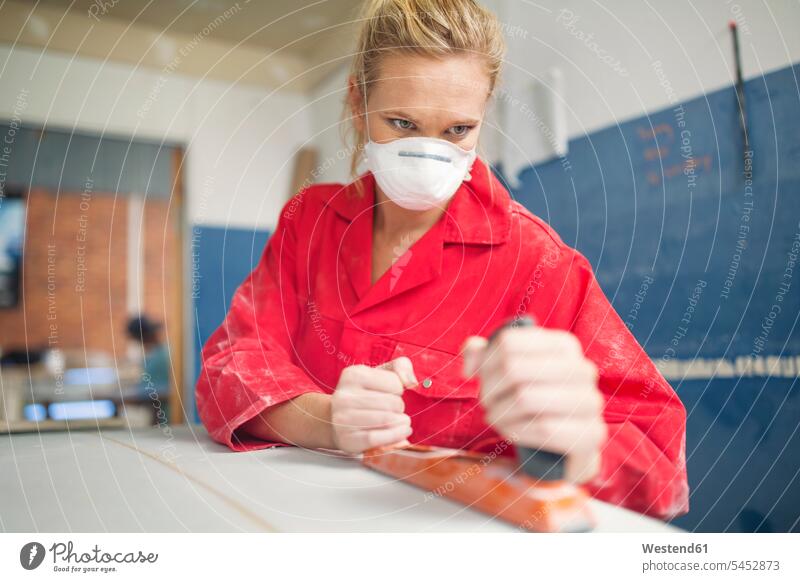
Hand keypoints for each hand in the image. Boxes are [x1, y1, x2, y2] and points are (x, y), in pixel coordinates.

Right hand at [330, 357, 416, 453]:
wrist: (340, 422)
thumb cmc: (366, 395)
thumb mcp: (381, 374)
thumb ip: (401, 367)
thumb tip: (411, 382)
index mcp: (353, 375)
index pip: (394, 383)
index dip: (398, 389)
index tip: (389, 392)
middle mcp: (344, 396)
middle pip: (392, 403)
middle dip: (399, 407)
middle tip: (392, 409)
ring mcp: (343, 419)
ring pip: (387, 420)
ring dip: (400, 422)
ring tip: (397, 420)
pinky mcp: (348, 439)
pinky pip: (378, 438)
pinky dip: (396, 435)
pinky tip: (402, 432)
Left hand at [461, 326, 606, 482]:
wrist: (565, 446)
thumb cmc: (531, 401)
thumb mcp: (506, 372)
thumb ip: (482, 355)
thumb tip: (470, 366)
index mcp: (563, 345)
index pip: (508, 341)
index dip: (485, 362)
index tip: (480, 377)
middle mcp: (582, 368)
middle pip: (513, 368)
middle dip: (489, 389)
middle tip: (487, 402)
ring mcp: (591, 401)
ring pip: (525, 398)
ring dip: (500, 412)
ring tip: (496, 418)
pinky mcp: (591, 433)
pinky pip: (543, 428)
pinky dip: (517, 431)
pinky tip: (511, 432)